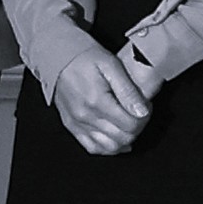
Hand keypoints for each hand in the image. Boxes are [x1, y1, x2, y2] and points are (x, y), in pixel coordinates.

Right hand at [44, 40, 153, 157]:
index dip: (144, 117)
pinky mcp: (72, 126)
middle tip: (138, 112)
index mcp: (97, 101)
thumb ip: (128, 90)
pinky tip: (116, 139)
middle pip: (123, 138)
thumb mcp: (111, 65)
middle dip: (137, 127)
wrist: (57, 56)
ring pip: (110, 147)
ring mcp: (78, 124)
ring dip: (125, 140)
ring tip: (128, 125)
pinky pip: (92, 147)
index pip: (131, 125)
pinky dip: (107, 148)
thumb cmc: (83, 57)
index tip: (145, 106)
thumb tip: (141, 111)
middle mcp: (86, 116)